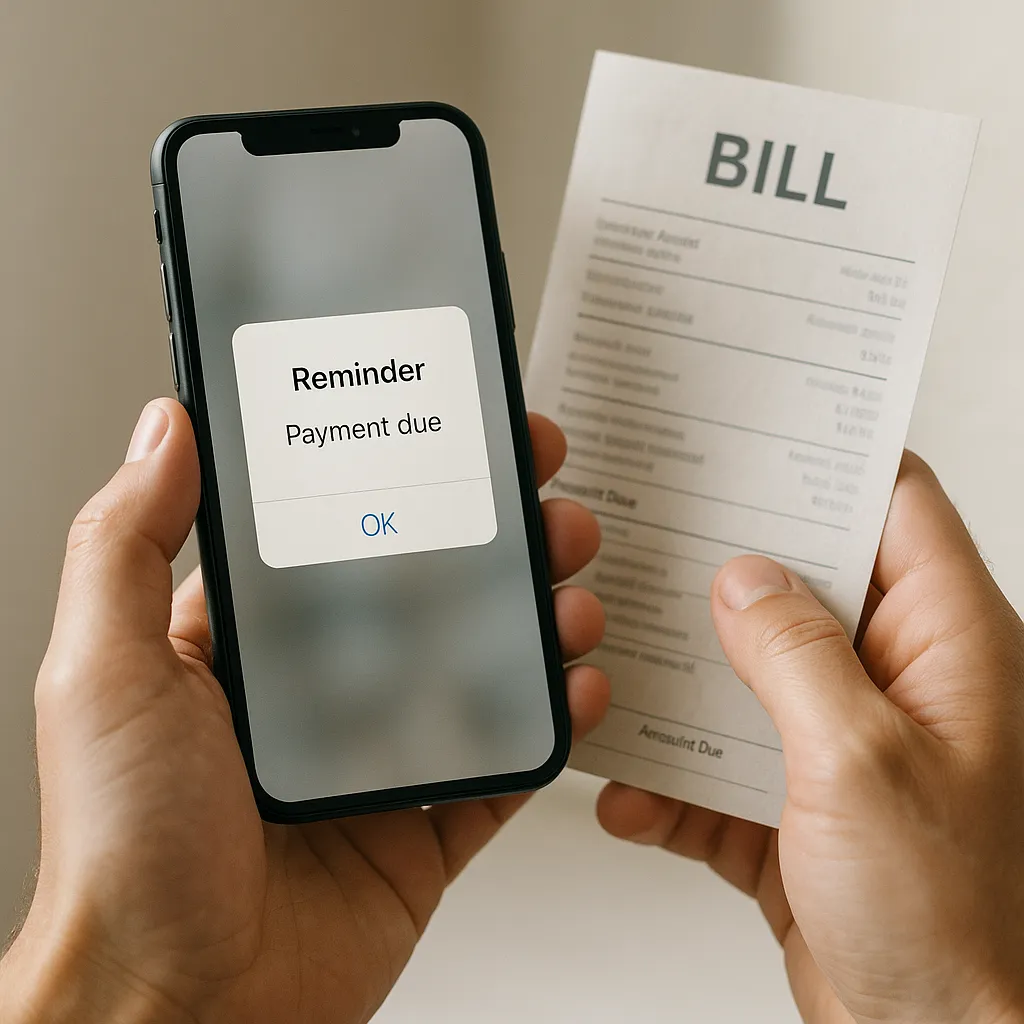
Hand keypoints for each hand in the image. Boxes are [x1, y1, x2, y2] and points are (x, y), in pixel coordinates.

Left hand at [0, 398, 609, 1023]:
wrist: (179, 1011)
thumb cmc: (122, 848)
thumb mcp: (105, 669)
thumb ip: (129, 541)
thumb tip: (166, 427)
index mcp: (258, 642)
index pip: (348, 530)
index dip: (410, 475)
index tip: (461, 430)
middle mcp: (327, 687)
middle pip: (436, 589)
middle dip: (503, 537)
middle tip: (546, 504)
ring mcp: (384, 754)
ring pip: (485, 664)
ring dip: (542, 617)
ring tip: (571, 592)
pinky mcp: (428, 823)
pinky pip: (508, 760)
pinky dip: (553, 720)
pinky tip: (577, 685)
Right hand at [597, 453, 1023, 1023]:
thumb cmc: (952, 923)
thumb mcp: (860, 764)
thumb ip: (795, 655)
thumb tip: (744, 579)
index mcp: (946, 649)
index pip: (896, 510)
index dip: (831, 460)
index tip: (761, 432)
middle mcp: (896, 685)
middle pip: (803, 586)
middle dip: (726, 568)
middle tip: (661, 534)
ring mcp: (841, 746)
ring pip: (746, 674)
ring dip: (681, 680)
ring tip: (620, 667)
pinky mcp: (794, 806)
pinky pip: (717, 767)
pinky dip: (670, 780)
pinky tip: (634, 793)